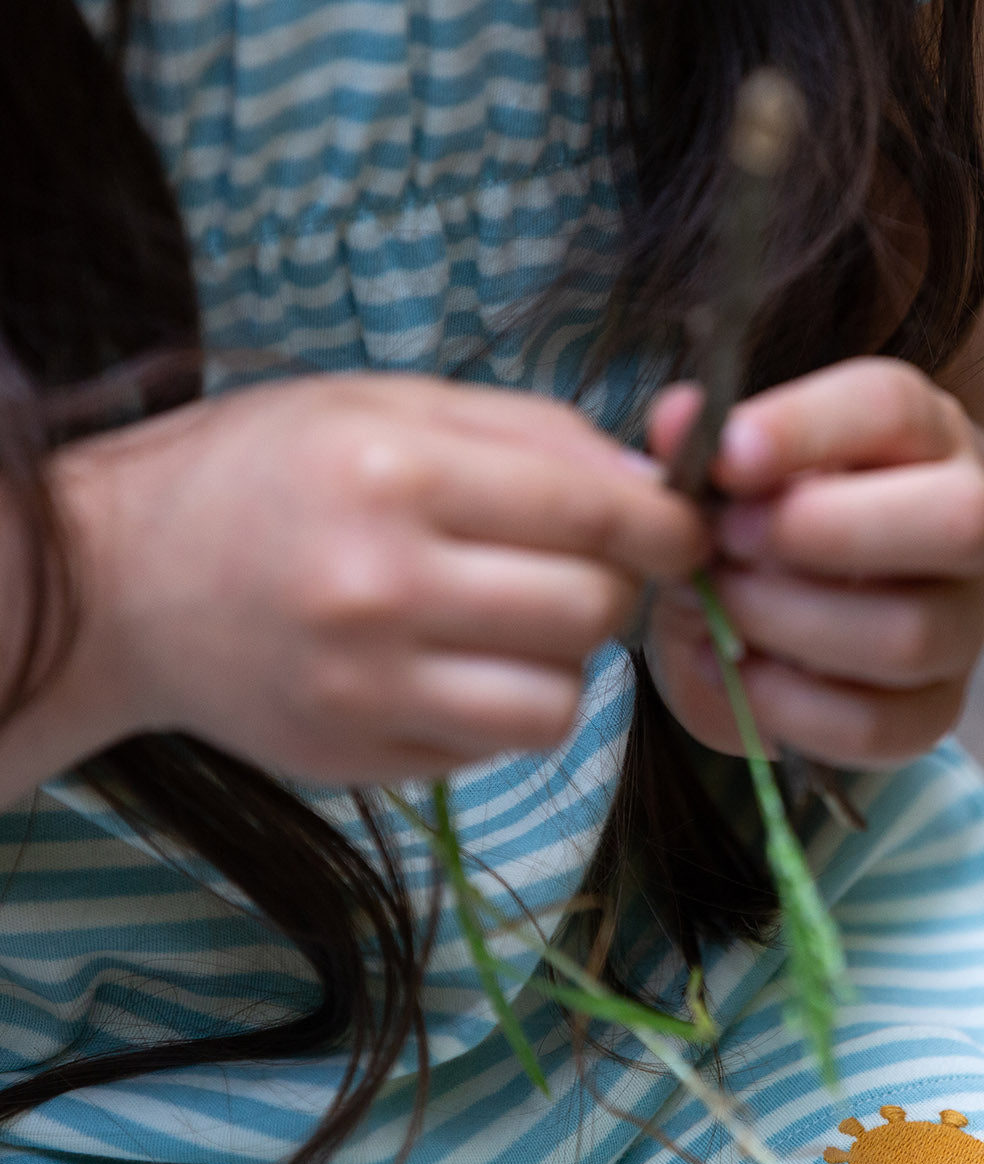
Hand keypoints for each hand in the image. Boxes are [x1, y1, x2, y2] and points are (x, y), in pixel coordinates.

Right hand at [54, 376, 704, 783]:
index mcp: (394, 473)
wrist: (123, 578)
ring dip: (562, 661)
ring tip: (512, 621)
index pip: (592, 512)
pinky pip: (490, 749)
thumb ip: (530, 434)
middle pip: (589, 612)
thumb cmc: (263, 469)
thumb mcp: (388, 405)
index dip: (666, 525)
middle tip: (575, 564)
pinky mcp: (355, 758)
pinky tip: (451, 664)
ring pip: (555, 703)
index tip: (680, 529)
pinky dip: (499, 707)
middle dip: (612, 586)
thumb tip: (652, 486)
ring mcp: (364, 688)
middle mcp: (380, 587)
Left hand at [644, 358, 983, 767]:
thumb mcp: (730, 467)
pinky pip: (881, 726)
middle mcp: (972, 520)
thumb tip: (679, 421)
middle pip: (957, 522)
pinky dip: (789, 705)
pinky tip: (733, 669)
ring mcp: (962, 621)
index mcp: (922, 432)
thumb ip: (703, 440)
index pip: (892, 409)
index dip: (804, 430)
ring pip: (910, 635)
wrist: (770, 599)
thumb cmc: (760, 510)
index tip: (725, 458)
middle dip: (822, 532)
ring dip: (788, 622)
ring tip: (719, 603)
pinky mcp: (937, 707)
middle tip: (728, 539)